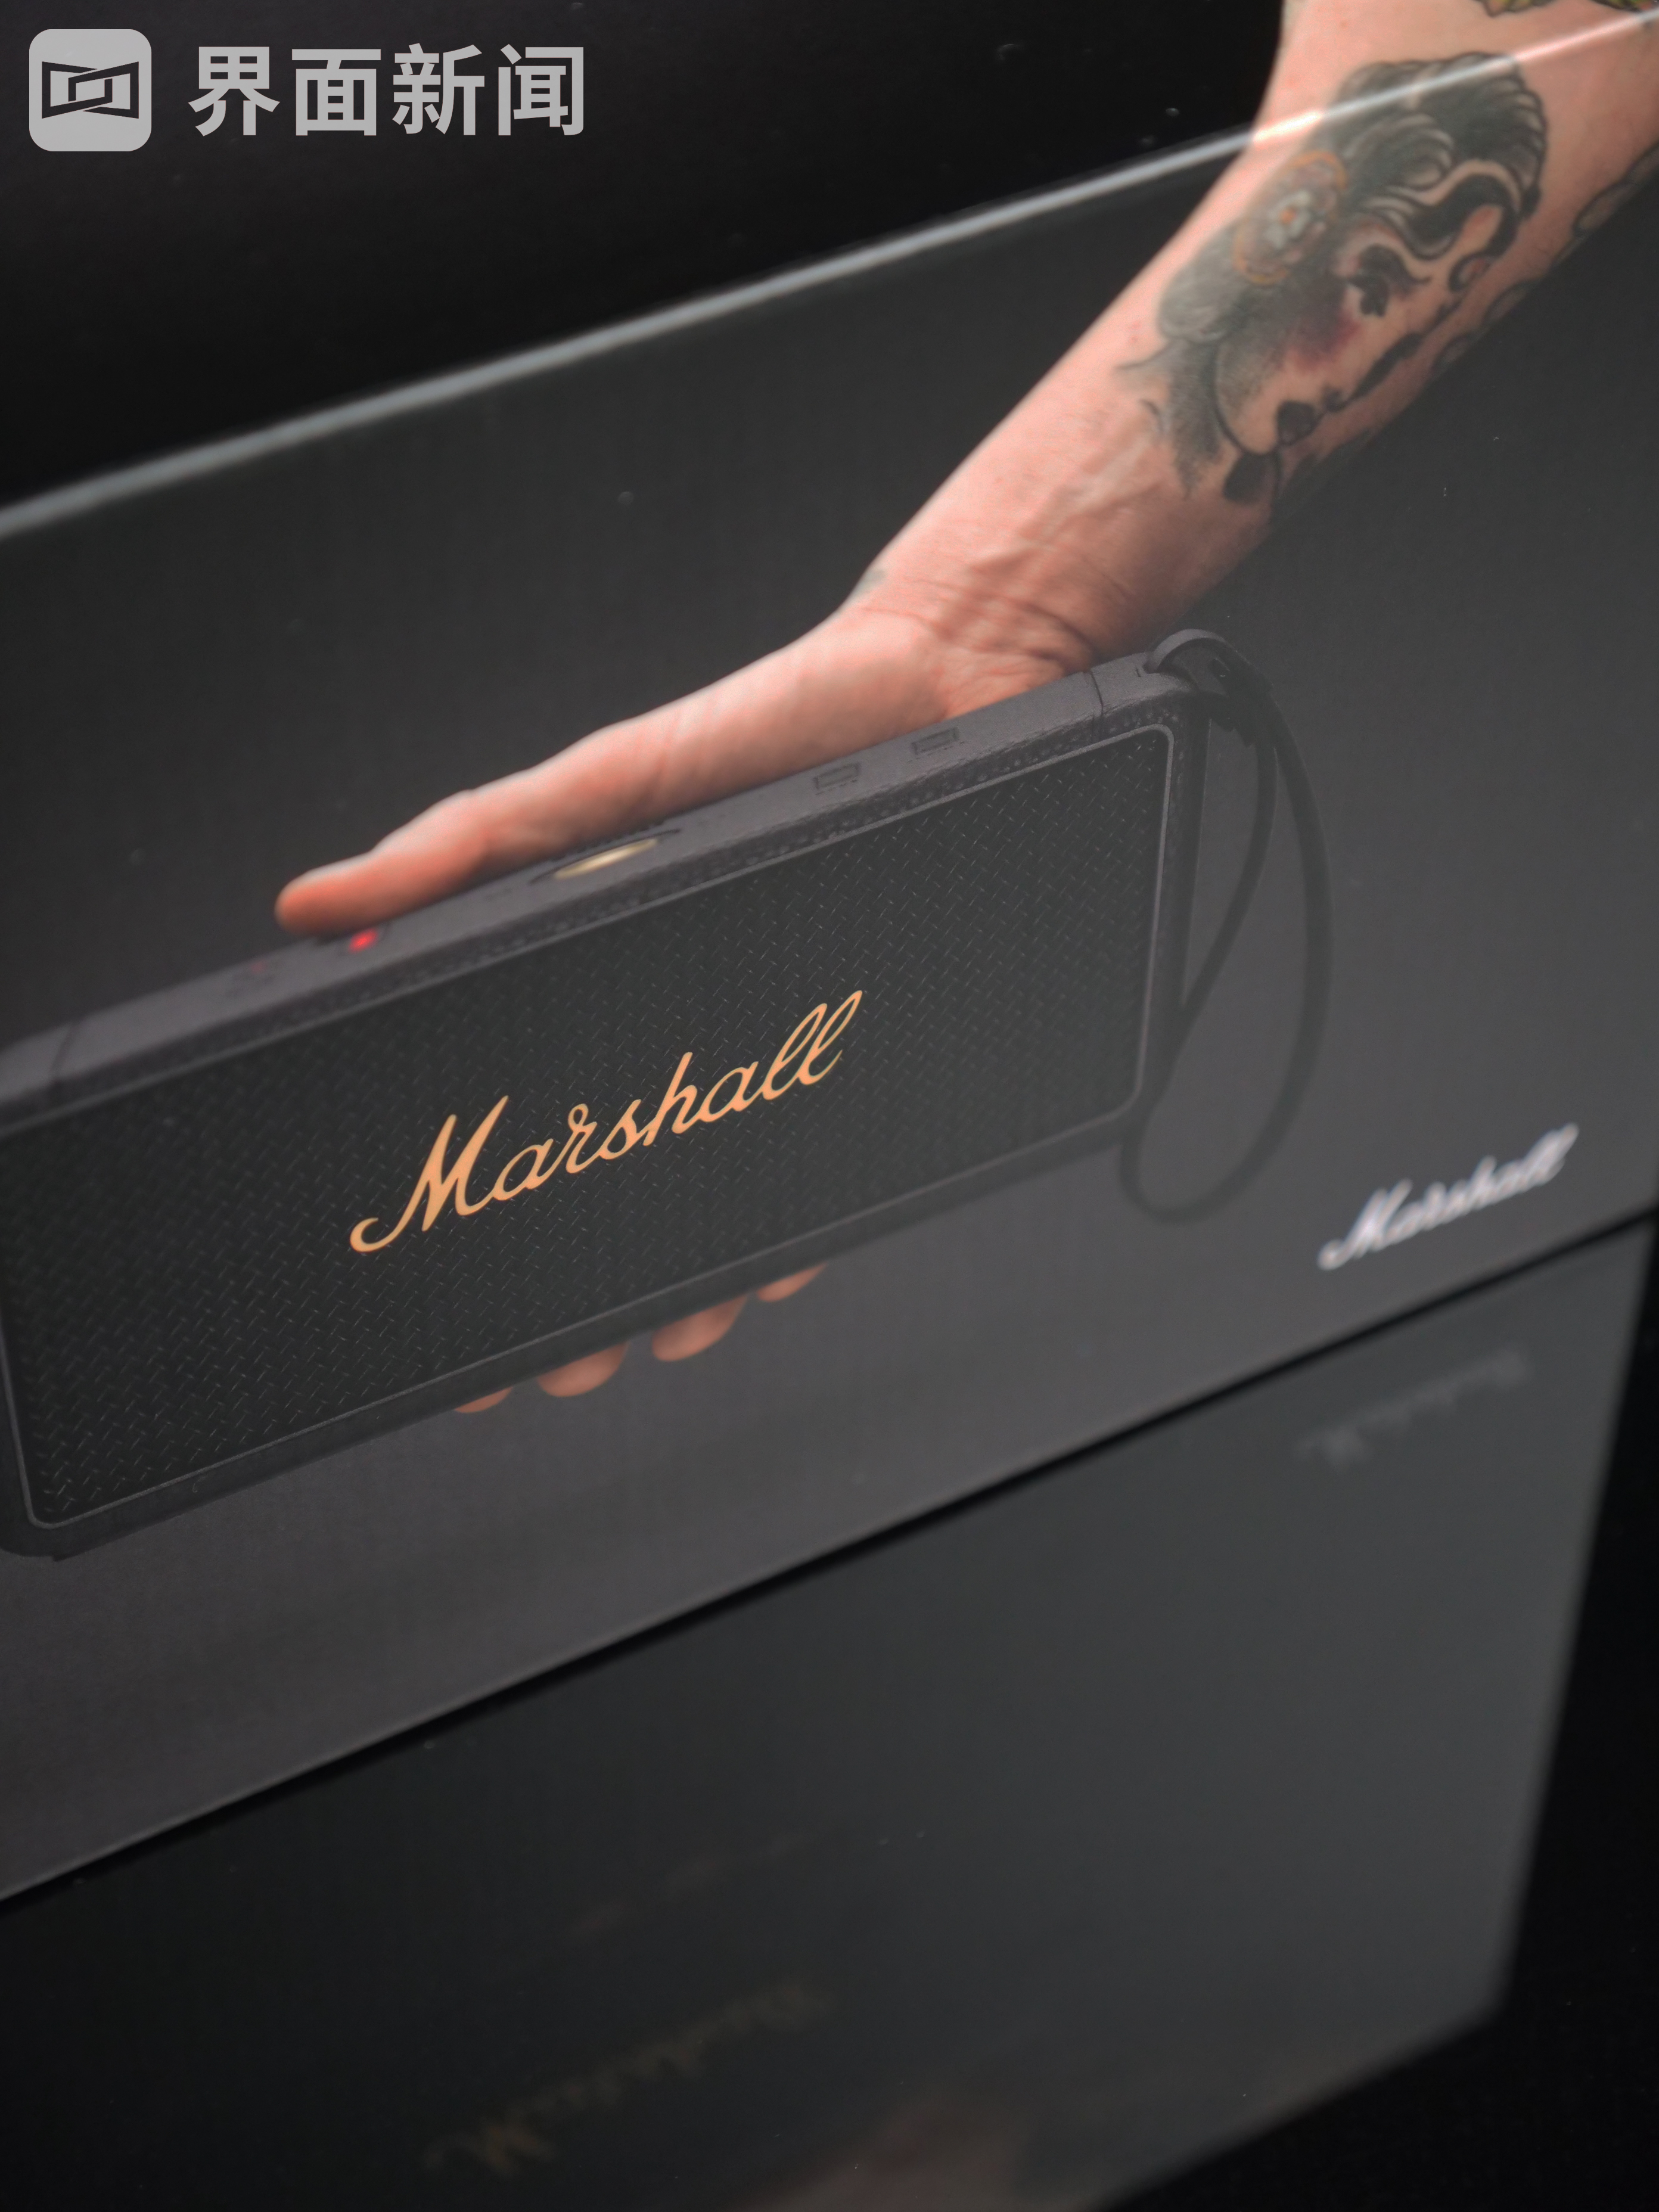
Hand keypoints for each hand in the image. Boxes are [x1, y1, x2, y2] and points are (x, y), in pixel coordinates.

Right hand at [279, 598, 1080, 1401]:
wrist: (943, 683)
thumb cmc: (764, 728)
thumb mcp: (595, 787)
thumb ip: (466, 846)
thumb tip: (313, 906)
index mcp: (604, 984)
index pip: (529, 1116)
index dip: (481, 1209)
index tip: (431, 1291)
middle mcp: (686, 1036)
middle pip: (622, 1189)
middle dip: (589, 1288)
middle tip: (558, 1354)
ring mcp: (775, 1054)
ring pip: (722, 1203)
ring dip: (692, 1286)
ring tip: (664, 1332)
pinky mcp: (865, 1057)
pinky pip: (832, 1165)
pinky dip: (805, 1225)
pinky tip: (780, 1264)